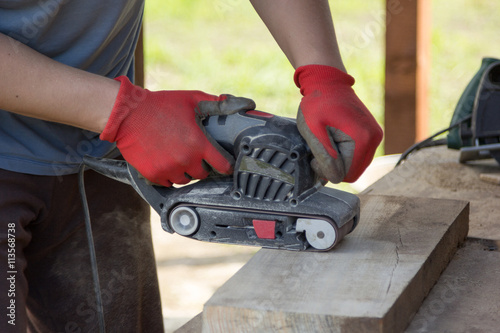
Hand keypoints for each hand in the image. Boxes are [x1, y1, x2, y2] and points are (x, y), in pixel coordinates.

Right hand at [100, 76, 255, 186]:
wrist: (128, 114)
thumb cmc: (161, 105)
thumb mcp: (192, 99)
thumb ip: (216, 104)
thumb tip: (240, 103)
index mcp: (198, 143)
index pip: (222, 165)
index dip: (225, 165)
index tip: (224, 165)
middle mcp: (186, 159)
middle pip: (203, 174)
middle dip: (201, 165)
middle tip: (193, 153)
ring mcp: (169, 169)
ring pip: (185, 180)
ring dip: (184, 171)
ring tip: (177, 155)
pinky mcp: (154, 174)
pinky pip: (167, 182)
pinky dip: (167, 175)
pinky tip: (164, 161)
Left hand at [294, 65, 382, 182]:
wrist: (327, 82)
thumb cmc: (317, 104)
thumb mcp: (314, 131)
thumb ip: (325, 156)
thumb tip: (335, 177)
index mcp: (363, 138)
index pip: (347, 174)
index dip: (329, 171)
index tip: (315, 157)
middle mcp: (375, 139)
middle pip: (354, 172)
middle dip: (335, 167)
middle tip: (318, 152)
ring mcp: (376, 136)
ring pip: (356, 165)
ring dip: (339, 161)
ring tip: (326, 143)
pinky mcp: (372, 134)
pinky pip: (358, 156)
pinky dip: (345, 154)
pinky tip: (333, 141)